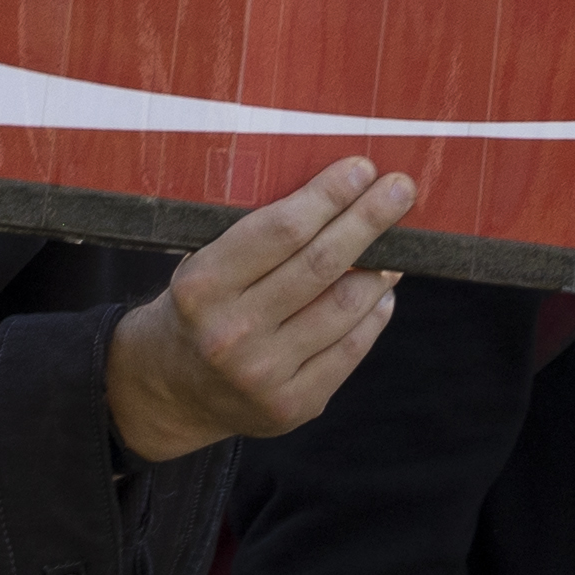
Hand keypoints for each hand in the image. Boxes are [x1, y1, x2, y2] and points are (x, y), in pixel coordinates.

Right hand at [106, 156, 420, 459]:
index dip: (329, 196)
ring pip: (344, 306)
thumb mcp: (204, 265)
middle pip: (321, 264)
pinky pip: (350, 349)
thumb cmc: (200, 308)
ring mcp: (264, 373)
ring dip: (379, 270)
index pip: (282, 231)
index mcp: (204, 286)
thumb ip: (258, 237)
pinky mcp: (293, 405)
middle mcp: (233, 332)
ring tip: (393, 250)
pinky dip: (374, 314)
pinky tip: (379, 294)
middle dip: (368, 220)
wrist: (174, 389)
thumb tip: (340, 194)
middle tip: (400, 191)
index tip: (361, 169)